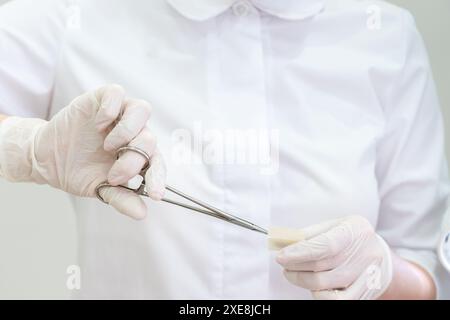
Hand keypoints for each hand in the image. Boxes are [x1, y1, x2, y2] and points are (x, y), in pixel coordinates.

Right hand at [0, 84, 165, 218]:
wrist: (48, 158)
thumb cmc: (79, 171)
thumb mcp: (100, 188)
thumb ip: (121, 198)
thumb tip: (141, 214)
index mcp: (138, 154)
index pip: (157, 162)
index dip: (158, 177)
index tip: (155, 195)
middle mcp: (133, 132)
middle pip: (149, 139)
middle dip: (134, 160)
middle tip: (115, 174)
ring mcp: (119, 114)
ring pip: (142, 109)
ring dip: (128, 131)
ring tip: (108, 146)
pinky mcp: (101, 100)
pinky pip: (116, 93)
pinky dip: (111, 108)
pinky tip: (100, 124)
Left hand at [276, 216, 392, 299]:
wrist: (377, 253)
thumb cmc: (349, 237)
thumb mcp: (333, 226)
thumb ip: (309, 234)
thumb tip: (283, 243)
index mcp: (355, 230)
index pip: (324, 245)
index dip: (299, 252)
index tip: (281, 256)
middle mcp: (366, 252)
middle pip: (322, 265)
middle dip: (295, 265)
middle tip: (283, 263)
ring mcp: (368, 274)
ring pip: (325, 284)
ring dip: (301, 279)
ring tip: (291, 272)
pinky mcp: (366, 292)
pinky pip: (337, 300)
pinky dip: (319, 294)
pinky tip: (311, 286)